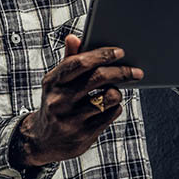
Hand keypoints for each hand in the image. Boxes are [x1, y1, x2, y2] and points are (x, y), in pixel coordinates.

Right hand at [14, 35, 142, 166]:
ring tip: (113, 92)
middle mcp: (60, 99)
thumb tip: (73, 38)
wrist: (42, 141)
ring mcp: (72, 118)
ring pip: (109, 97)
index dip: (102, 55)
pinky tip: (108, 107)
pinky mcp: (84, 134)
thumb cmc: (55, 104)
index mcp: (52, 82)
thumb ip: (68, 60)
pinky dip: (114, 108)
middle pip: (99, 77)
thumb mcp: (56, 83)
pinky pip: (111, 114)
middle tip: (136, 71)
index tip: (120, 52)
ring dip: (117, 92)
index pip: (79, 62)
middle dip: (121, 72)